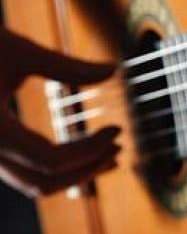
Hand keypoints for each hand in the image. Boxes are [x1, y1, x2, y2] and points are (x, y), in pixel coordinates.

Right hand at [0, 29, 119, 196]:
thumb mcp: (20, 50)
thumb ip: (67, 66)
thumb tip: (113, 70)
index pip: (51, 160)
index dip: (90, 150)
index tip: (117, 130)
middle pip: (44, 183)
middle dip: (87, 169)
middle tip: (119, 147)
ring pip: (33, 183)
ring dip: (74, 174)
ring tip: (110, 155)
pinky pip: (26, 171)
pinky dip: (57, 167)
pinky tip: (83, 149)